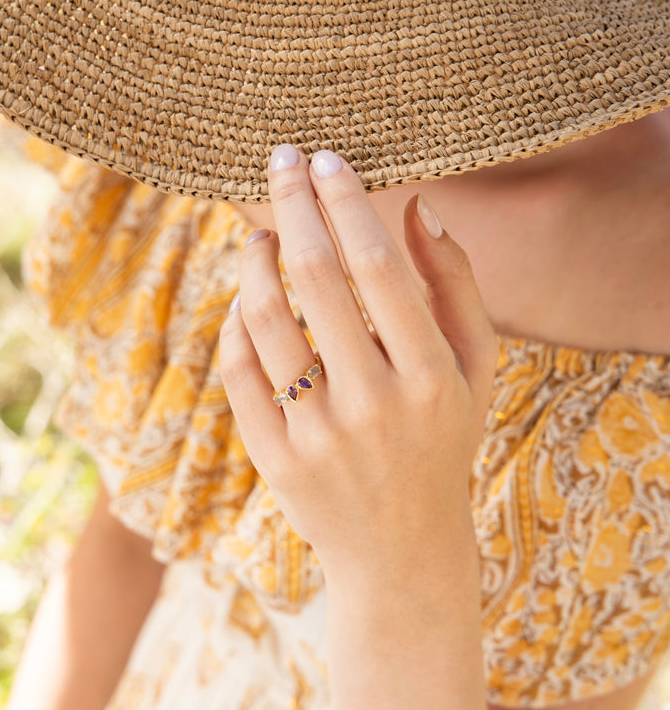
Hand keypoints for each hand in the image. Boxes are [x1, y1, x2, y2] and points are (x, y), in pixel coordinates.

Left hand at [219, 144, 497, 579]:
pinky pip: (239, 371)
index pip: (376, 264)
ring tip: (257, 231)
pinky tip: (246, 298)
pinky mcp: (274, 459)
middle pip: (315, 277)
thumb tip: (418, 207)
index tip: (326, 158)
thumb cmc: (441, 445)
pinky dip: (235, 322)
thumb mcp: (474, 372)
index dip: (345, 202)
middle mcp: (372, 405)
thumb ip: (456, 287)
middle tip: (279, 159)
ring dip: (254, 259)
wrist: (401, 550)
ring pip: (265, 319)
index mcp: (430, 377)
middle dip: (291, 204)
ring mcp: (317, 436)